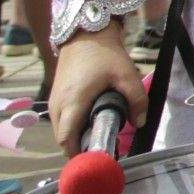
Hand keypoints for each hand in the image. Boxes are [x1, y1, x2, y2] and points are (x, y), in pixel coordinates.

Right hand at [48, 28, 144, 152]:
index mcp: (72, 104)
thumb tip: (139, 123)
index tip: (98, 158)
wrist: (86, 35)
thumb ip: (137, 100)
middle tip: (105, 147)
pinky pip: (62, 121)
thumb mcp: (127, 75)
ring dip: (77, 137)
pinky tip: (93, 123)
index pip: (67, 140)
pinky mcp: (56, 98)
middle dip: (81, 147)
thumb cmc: (105, 55)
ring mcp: (54, 102)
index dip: (80, 153)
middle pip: (63, 139)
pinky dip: (74, 126)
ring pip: (62, 130)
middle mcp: (57, 107)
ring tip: (101, 135)